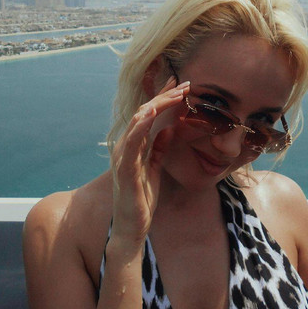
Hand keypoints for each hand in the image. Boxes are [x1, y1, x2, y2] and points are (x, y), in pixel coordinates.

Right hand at [110, 76, 189, 246]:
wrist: (131, 226)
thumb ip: (158, 147)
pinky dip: (140, 126)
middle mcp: (126, 146)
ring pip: (138, 122)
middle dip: (165, 96)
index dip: (164, 98)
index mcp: (133, 145)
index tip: (181, 84)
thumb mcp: (154, 167)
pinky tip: (150, 113)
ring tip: (174, 92)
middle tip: (183, 82)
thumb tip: (168, 129)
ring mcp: (124, 156)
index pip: (149, 115)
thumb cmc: (141, 198)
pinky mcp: (126, 168)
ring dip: (157, 105)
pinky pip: (132, 143)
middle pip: (144, 113)